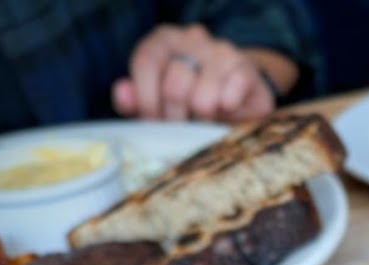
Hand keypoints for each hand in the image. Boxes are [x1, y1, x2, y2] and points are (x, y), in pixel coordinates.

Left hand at [112, 24, 280, 122]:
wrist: (239, 98)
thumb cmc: (192, 99)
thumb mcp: (159, 100)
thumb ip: (136, 99)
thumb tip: (122, 94)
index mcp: (164, 39)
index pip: (146, 62)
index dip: (146, 99)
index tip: (153, 121)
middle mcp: (192, 37)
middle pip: (174, 85)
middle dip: (175, 116)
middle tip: (182, 124)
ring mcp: (221, 51)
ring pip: (202, 97)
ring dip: (202, 118)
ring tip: (205, 117)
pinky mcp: (245, 69)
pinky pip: (229, 99)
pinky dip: (226, 113)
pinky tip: (226, 110)